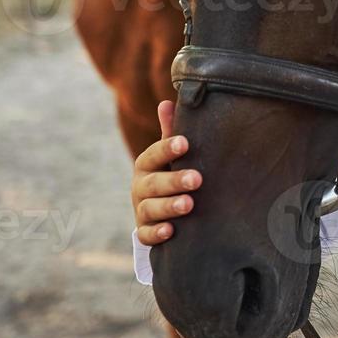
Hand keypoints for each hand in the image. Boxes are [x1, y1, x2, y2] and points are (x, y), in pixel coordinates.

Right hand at [131, 99, 200, 245]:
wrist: (159, 212)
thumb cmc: (169, 174)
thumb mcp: (170, 155)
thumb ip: (170, 133)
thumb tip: (166, 102)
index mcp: (146, 164)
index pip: (153, 154)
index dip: (167, 149)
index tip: (184, 143)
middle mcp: (140, 186)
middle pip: (153, 183)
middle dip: (174, 180)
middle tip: (197, 179)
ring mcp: (141, 210)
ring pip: (150, 208)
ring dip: (169, 206)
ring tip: (189, 204)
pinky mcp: (144, 231)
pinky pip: (146, 234)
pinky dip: (156, 233)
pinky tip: (170, 231)